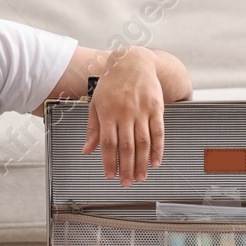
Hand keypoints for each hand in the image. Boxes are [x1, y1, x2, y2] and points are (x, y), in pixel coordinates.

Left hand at [82, 47, 164, 187]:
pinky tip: (155, 162)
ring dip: (142, 163)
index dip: (108, 161)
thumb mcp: (95, 104)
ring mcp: (142, 111)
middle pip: (127, 146)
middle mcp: (125, 113)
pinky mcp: (156, 108)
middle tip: (126, 183)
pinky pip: (158, 132)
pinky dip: (158, 149)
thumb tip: (86, 150)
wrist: (132, 62)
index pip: (108, 143)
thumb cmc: (111, 83)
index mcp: (108, 113)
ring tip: (140, 177)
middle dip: (126, 168)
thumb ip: (92, 128)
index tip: (110, 175)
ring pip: (143, 142)